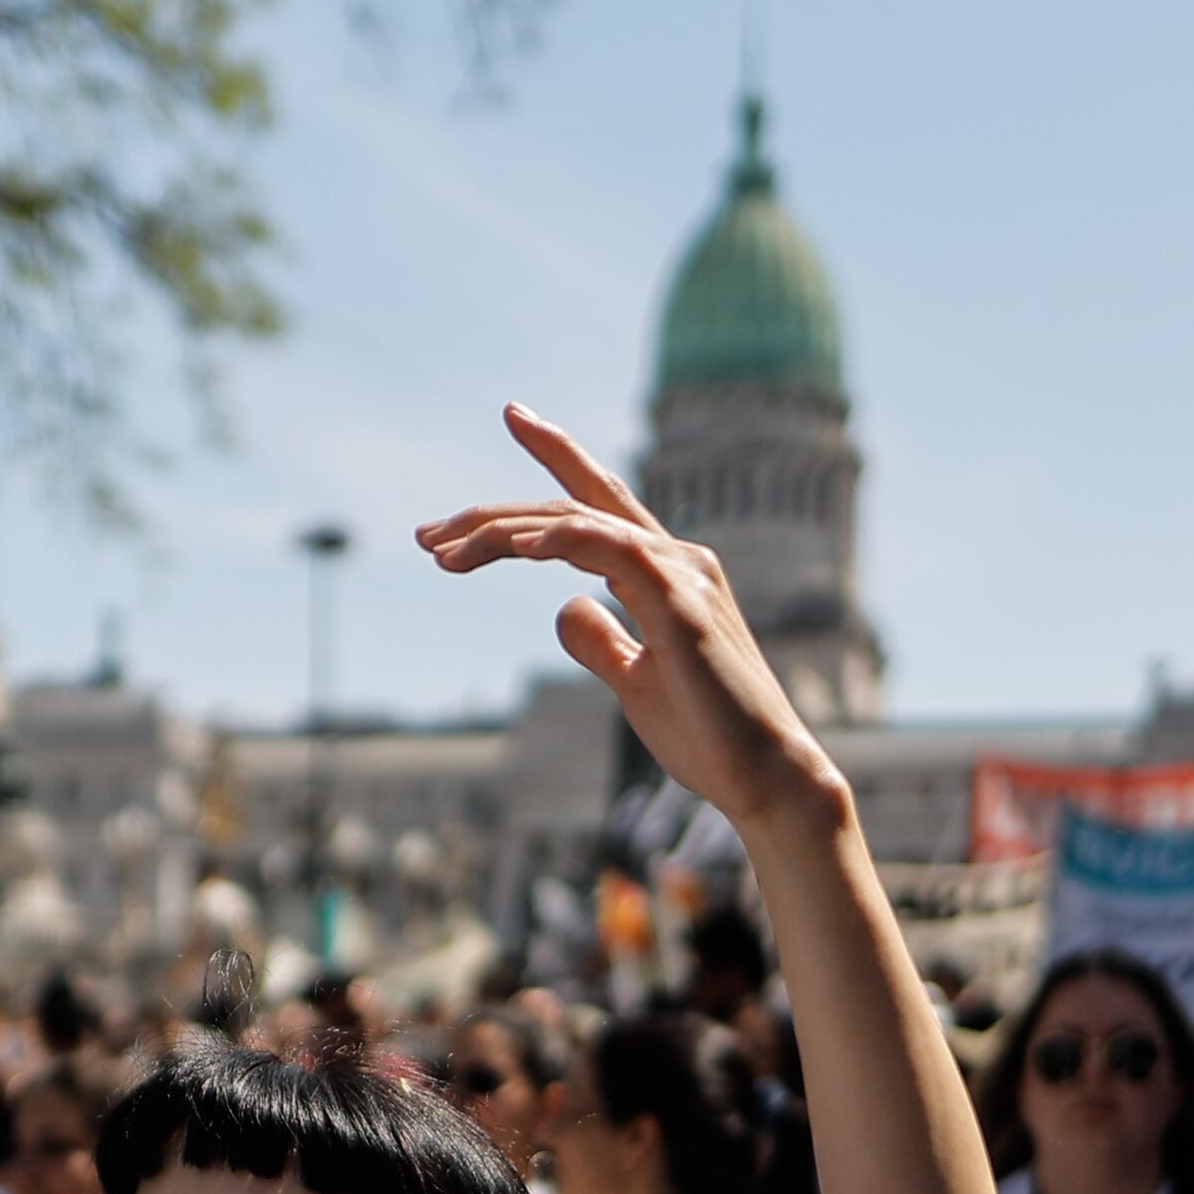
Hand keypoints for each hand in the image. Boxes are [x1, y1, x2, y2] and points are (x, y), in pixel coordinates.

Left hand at [419, 407, 851, 835]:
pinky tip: (522, 547)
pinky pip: (616, 550)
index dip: (557, 453)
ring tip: (446, 553)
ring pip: (580, 523)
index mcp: (664, 573)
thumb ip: (602, 640)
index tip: (513, 414)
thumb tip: (567, 606)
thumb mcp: (635, 684)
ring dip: (505, 533)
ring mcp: (683, 575)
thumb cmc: (707, 737)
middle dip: (493, 517)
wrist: (765, 779)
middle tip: (428, 537)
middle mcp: (676, 559)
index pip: (599, 501)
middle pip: (571, 510)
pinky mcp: (683, 605)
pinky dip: (567, 538)